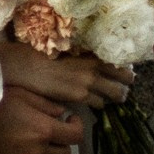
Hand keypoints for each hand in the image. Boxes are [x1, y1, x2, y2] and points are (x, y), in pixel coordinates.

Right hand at [0, 40, 132, 105]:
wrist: (27, 66)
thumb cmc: (43, 53)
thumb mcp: (67, 48)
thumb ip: (83, 54)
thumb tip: (93, 57)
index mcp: (91, 52)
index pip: (120, 61)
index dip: (126, 68)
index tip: (126, 73)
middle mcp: (95, 66)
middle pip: (125, 78)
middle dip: (126, 84)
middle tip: (124, 88)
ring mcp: (88, 82)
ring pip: (116, 94)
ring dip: (114, 97)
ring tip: (111, 98)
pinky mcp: (80, 96)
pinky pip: (98, 104)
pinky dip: (98, 104)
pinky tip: (94, 103)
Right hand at [0, 86, 84, 153]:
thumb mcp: (21, 94)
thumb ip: (46, 104)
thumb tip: (61, 112)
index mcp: (43, 131)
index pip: (76, 137)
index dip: (77, 127)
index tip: (69, 119)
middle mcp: (37, 152)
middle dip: (62, 140)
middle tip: (50, 128)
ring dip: (45, 150)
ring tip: (30, 137)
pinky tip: (13, 145)